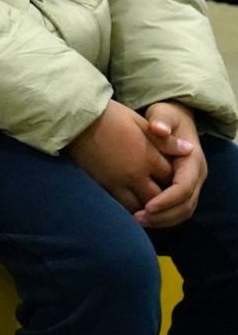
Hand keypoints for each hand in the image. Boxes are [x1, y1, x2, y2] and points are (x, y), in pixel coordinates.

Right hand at [66, 100, 172, 212]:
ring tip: (148, 206)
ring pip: (140, 206)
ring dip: (146, 207)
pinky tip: (130, 204)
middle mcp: (136, 174)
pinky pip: (120, 205)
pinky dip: (128, 207)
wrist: (77, 119)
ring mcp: (117, 181)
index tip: (172, 176)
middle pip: (159, 197)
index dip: (175, 179)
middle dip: (164, 199)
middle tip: (163, 197)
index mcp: (148, 156)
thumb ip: (165, 141)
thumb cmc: (109, 116)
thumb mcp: (140, 123)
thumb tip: (189, 150)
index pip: (171, 178)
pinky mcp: (102, 185)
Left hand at [136, 101, 206, 227]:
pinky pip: (177, 209)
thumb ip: (162, 120)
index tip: (147, 206)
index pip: (184, 188)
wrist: (176, 119)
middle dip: (164, 215)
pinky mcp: (182, 189)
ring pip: (183, 211)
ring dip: (162, 220)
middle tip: (137, 219)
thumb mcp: (165, 114)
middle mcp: (196, 176)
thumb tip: (160, 129)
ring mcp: (191, 184)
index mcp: (193, 161)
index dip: (167, 199)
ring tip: (137, 221)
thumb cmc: (168, 117)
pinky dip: (163, 217)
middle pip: (186, 205)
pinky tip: (142, 217)